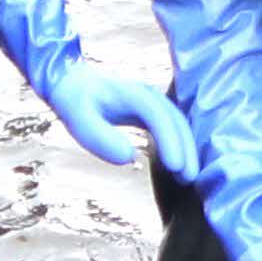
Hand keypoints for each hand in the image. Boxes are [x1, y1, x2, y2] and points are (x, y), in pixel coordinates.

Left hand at [39, 58, 194, 174]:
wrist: (71, 82)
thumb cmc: (74, 102)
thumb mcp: (80, 121)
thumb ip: (101, 138)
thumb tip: (129, 157)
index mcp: (133, 94)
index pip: (159, 116)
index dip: (170, 141)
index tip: (175, 167)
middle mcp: (148, 95)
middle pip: (176, 120)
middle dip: (186, 149)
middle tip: (189, 178)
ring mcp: (152, 101)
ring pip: (178, 124)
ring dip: (186, 149)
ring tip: (188, 177)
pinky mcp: (151, 111)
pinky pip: (172, 127)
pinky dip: (179, 145)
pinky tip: (179, 166)